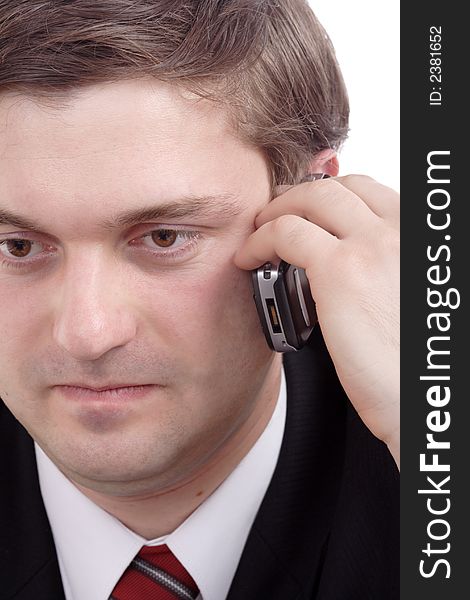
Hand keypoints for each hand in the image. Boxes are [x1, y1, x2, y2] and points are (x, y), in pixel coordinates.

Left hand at [234, 175, 399, 468]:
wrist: (420, 399)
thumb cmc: (413, 364)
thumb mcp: (409, 300)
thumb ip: (385, 271)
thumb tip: (351, 266)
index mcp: (417, 237)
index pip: (367, 192)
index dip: (329, 196)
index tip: (307, 211)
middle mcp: (401, 230)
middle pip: (336, 188)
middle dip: (297, 196)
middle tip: (275, 214)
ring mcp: (372, 245)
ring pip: (309, 200)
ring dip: (276, 211)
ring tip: (258, 232)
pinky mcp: (340, 270)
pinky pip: (284, 233)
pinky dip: (259, 240)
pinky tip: (249, 258)